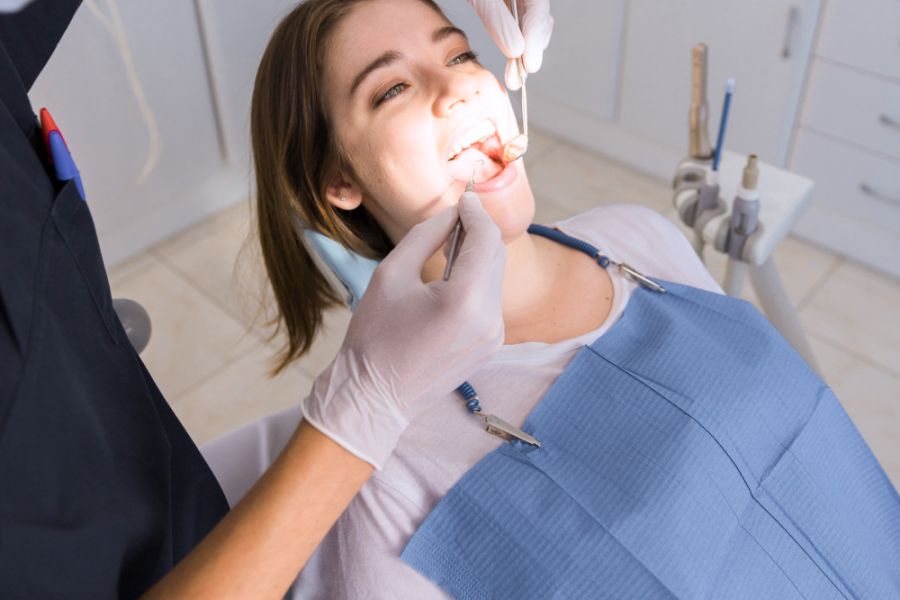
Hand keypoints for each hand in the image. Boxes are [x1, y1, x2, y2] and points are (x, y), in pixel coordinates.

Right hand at [301, 193, 505, 468]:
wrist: (376, 397)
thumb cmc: (374, 336)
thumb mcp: (390, 274)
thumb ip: (426, 236)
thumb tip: (451, 213)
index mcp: (463, 300)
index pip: (486, 239)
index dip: (476, 212)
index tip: (463, 198)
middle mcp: (488, 318)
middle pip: (496, 255)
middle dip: (478, 231)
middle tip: (454, 216)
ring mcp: (494, 335)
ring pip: (494, 277)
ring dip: (477, 256)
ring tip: (449, 247)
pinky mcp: (492, 345)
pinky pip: (491, 300)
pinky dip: (476, 281)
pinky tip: (451, 279)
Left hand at [468, 0, 552, 89]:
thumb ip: (496, 18)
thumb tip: (515, 50)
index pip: (537, 8)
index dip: (535, 39)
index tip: (529, 66)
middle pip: (537, 15)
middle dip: (531, 47)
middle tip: (519, 77)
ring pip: (530, 17)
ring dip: (525, 45)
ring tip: (514, 71)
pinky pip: (518, 14)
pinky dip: (516, 34)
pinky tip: (512, 53)